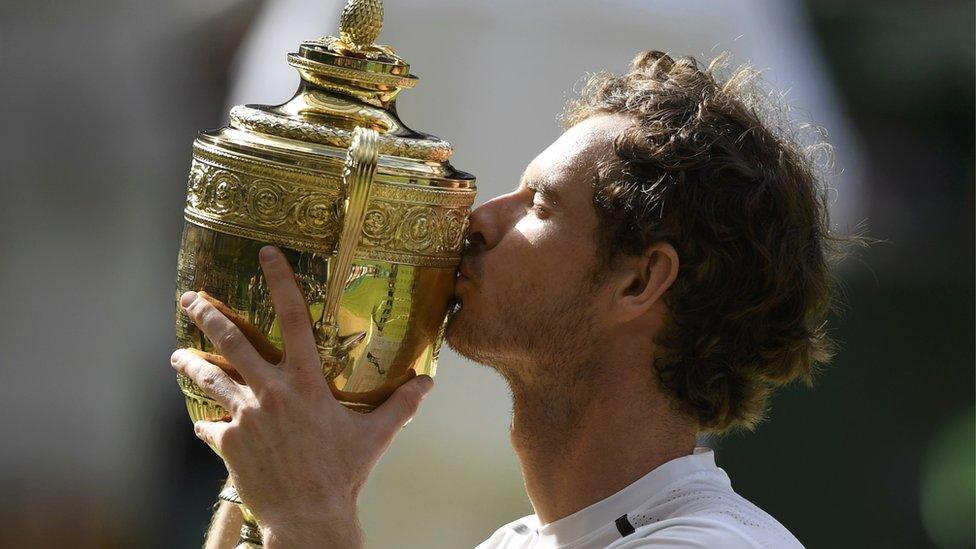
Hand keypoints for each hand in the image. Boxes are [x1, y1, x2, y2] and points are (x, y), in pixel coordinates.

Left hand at [171, 245, 433, 547]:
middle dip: (207, 316)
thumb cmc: (344, 474)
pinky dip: (207, 422)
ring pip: (210, 380)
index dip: (280, 282)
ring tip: (177, 356)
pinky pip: (210, 427)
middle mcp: (271, 393)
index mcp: (307, 383)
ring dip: (191, 364)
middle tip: (190, 299)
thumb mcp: (377, 435)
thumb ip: (401, 405)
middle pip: (232, 343)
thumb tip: (428, 382)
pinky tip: (202, 422)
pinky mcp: (229, 444)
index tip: (266, 254)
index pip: (293, 319)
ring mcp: (245, 418)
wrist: (307, 515)